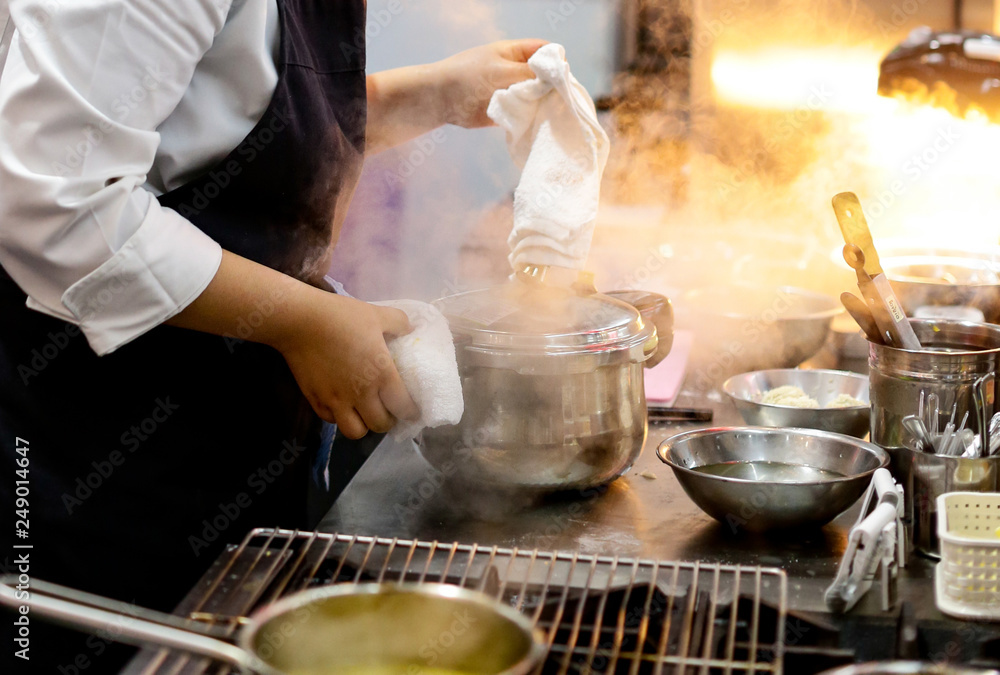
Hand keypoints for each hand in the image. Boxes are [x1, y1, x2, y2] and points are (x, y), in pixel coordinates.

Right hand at [272, 294, 419, 438]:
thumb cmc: (341, 317)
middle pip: (381, 425)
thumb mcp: (377, 314)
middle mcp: (361, 394)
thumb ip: (399, 323)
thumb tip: (410, 330)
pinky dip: (340, 417)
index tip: (411, 410)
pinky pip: (332, 421)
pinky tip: (341, 404)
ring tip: (364, 412)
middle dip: (388, 421)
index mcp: (381, 375)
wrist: (299, 320)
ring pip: (355, 432)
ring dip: (364, 425)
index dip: (411, 412)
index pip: (403, 407)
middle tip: (388, 409)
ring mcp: (336, 400)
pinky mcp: (315, 400)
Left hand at [437, 39, 547, 128]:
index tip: (561, 78)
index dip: (556, 62)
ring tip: (548, 114)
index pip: (545, 52)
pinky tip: (536, 124)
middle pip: (545, 77)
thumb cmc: (468, 76)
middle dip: (552, 87)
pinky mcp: (508, 112)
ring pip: (537, 98)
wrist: (441, 99)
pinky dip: (531, 119)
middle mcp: (517, 72)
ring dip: (542, 105)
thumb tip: (555, 79)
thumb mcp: (501, 70)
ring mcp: (513, 92)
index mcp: (516, 53)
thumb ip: (528, 74)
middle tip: (558, 100)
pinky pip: (526, 115)